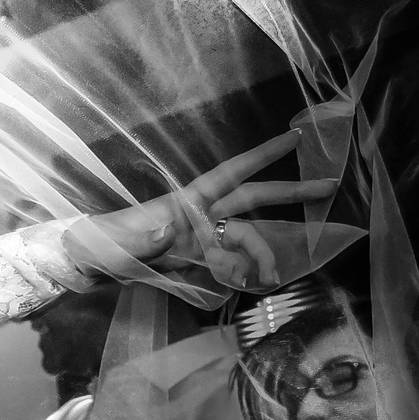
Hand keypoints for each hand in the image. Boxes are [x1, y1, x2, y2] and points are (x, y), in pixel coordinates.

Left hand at [62, 131, 339, 290]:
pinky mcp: (198, 257)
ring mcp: (202, 236)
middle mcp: (202, 214)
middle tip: (329, 185)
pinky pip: (232, 262)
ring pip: (248, 238)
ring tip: (271, 276)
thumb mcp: (121, 240)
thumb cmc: (102, 244)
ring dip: (264, 254)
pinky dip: (244, 271)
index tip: (295, 136)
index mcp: (188, 201)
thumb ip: (145, 234)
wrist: (89, 265)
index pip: (232, 172)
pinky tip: (253, 283)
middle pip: (254, 199)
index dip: (263, 155)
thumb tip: (167, 226)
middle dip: (291, 192)